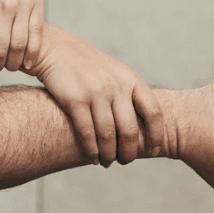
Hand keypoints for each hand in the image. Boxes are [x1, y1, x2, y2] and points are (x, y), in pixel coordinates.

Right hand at [23, 24, 164, 165]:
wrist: (58, 50)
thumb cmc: (91, 68)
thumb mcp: (117, 74)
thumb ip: (131, 96)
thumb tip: (145, 129)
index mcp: (132, 80)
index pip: (153, 112)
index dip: (156, 135)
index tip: (154, 150)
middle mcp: (117, 86)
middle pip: (130, 129)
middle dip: (129, 151)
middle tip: (125, 160)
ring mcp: (96, 93)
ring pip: (108, 135)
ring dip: (109, 154)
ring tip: (107, 162)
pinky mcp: (75, 100)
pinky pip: (87, 133)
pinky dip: (91, 150)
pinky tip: (92, 157)